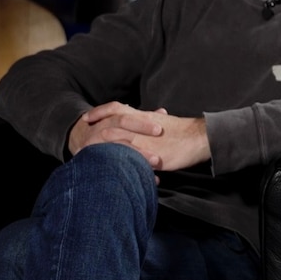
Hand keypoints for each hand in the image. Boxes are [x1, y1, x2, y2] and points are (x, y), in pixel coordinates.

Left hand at [68, 102, 210, 171]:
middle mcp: (140, 127)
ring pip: (116, 142)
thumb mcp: (165, 123)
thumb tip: (150, 118)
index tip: (87, 116)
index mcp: (144, 117)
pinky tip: (108, 170)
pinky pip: (130, 160)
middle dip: (92, 131)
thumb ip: (153, 122)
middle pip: (109, 125)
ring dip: (100, 148)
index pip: (116, 109)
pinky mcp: (151, 156)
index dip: (99, 112)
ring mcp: (144, 141)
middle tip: (80, 136)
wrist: (201, 138)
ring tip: (87, 154)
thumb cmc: (186, 133)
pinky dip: (118, 163)